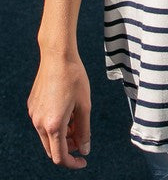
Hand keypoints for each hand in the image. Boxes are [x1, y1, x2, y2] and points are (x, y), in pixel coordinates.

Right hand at [27, 54, 90, 168]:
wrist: (57, 55)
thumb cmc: (74, 77)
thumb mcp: (85, 105)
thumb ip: (84, 130)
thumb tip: (85, 150)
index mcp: (53, 125)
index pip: (60, 157)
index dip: (73, 163)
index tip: (83, 160)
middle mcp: (39, 122)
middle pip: (52, 149)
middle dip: (68, 148)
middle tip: (82, 136)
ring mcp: (33, 114)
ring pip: (47, 136)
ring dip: (62, 135)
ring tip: (76, 118)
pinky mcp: (32, 105)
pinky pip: (43, 123)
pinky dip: (55, 124)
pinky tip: (66, 109)